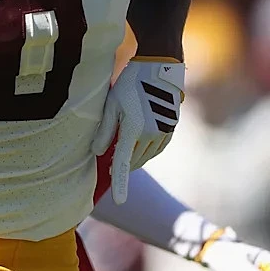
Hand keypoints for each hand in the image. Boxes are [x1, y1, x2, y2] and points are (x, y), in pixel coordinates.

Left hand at [91, 57, 183, 203]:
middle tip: (109, 163)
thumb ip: (104, 131)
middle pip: (134, 161)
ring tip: (122, 152)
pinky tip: (139, 146)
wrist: (158, 69)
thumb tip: (98, 153)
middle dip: (122, 165)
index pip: (124, 163)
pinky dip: (146, 152)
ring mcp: (164, 133)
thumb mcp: (111, 105)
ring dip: (134, 158)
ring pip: (146, 156)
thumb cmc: (130, 85)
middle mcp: (151, 135)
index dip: (120, 183)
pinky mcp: (170, 130)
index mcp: (134, 130)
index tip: (119, 200)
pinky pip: (156, 149)